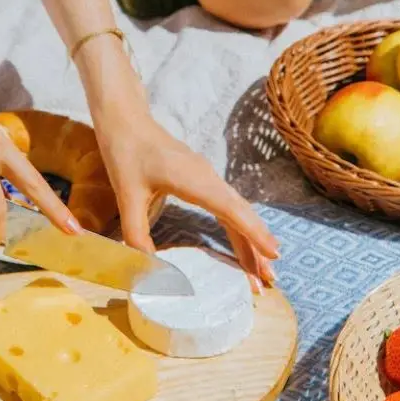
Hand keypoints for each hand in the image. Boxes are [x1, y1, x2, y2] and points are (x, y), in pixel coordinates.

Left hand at [93, 108, 278, 292]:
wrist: (126, 121)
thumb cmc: (126, 153)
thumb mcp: (126, 196)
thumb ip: (137, 233)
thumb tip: (150, 268)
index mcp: (193, 180)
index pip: (230, 210)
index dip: (253, 233)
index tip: (273, 255)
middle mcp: (207, 177)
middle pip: (241, 214)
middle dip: (257, 247)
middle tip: (270, 280)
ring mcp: (207, 177)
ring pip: (237, 211)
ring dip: (250, 240)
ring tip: (262, 271)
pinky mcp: (202, 179)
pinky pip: (227, 206)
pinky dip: (239, 228)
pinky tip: (244, 245)